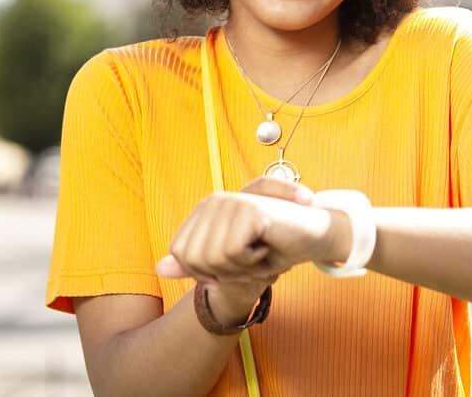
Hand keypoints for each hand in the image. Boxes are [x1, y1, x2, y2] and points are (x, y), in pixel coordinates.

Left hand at [155, 177, 323, 324]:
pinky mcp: (248, 208)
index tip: (235, 261)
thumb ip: (194, 263)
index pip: (181, 254)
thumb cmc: (273, 246)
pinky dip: (252, 260)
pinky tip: (268, 246)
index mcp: (205, 209)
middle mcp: (213, 201)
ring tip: (260, 251)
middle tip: (251, 258)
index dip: (207, 271)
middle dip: (225, 271)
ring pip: (212, 258)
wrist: (311, 238)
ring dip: (241, 267)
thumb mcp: (229, 261)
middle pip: (194, 259)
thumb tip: (160, 268)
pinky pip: (232, 253)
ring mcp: (230, 202)